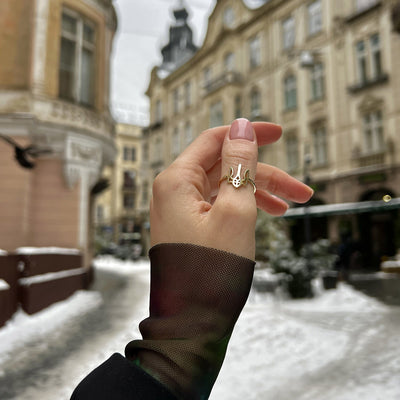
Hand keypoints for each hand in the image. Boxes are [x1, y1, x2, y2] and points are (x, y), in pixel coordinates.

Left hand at [150, 119, 312, 259]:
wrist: (191, 322)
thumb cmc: (211, 268)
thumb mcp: (235, 210)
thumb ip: (239, 165)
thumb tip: (240, 127)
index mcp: (176, 180)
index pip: (215, 140)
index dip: (248, 134)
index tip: (279, 133)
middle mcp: (173, 190)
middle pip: (224, 167)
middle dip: (264, 174)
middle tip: (300, 188)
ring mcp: (180, 209)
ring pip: (225, 187)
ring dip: (259, 192)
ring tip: (292, 206)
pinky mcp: (188, 225)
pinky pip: (219, 205)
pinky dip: (243, 207)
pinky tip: (269, 213)